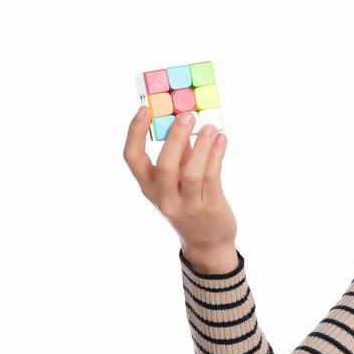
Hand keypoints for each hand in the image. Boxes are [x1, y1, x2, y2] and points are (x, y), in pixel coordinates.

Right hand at [122, 106, 236, 257]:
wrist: (206, 244)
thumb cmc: (189, 203)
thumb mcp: (175, 182)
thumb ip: (178, 154)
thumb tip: (182, 119)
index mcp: (149, 187)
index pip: (132, 158)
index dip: (135, 132)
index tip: (144, 109)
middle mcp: (164, 197)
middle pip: (165, 165)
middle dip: (175, 137)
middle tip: (187, 115)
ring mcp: (187, 205)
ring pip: (192, 172)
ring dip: (201, 146)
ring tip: (209, 126)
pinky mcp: (210, 208)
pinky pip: (212, 177)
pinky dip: (217, 155)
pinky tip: (221, 140)